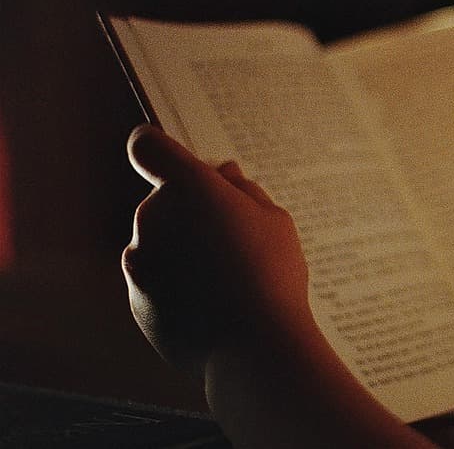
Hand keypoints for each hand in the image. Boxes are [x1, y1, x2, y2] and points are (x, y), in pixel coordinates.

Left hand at [122, 126, 314, 379]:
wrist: (252, 349)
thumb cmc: (270, 275)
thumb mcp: (275, 218)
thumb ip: (242, 190)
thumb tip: (223, 176)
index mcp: (188, 187)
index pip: (149, 146)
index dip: (162, 150)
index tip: (182, 165)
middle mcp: (153, 218)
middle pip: (166, 200)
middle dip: (194, 210)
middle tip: (238, 236)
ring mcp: (139, 261)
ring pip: (161, 241)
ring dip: (186, 249)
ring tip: (230, 278)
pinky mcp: (136, 299)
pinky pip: (156, 279)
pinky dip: (177, 285)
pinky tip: (214, 304)